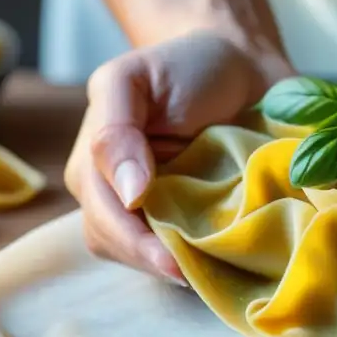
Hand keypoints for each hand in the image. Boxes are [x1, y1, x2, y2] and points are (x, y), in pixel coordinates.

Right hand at [64, 31, 293, 282]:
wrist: (241, 62)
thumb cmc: (183, 66)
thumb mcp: (132, 80)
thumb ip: (115, 131)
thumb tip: (127, 195)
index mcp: (94, 165)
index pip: (102, 220)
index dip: (134, 244)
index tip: (172, 260)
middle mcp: (115, 195)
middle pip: (120, 246)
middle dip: (155, 261)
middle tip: (196, 274)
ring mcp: (153, 209)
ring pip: (149, 258)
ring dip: (179, 263)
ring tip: (212, 266)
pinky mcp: (192, 217)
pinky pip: (187, 252)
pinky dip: (203, 257)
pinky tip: (223, 259)